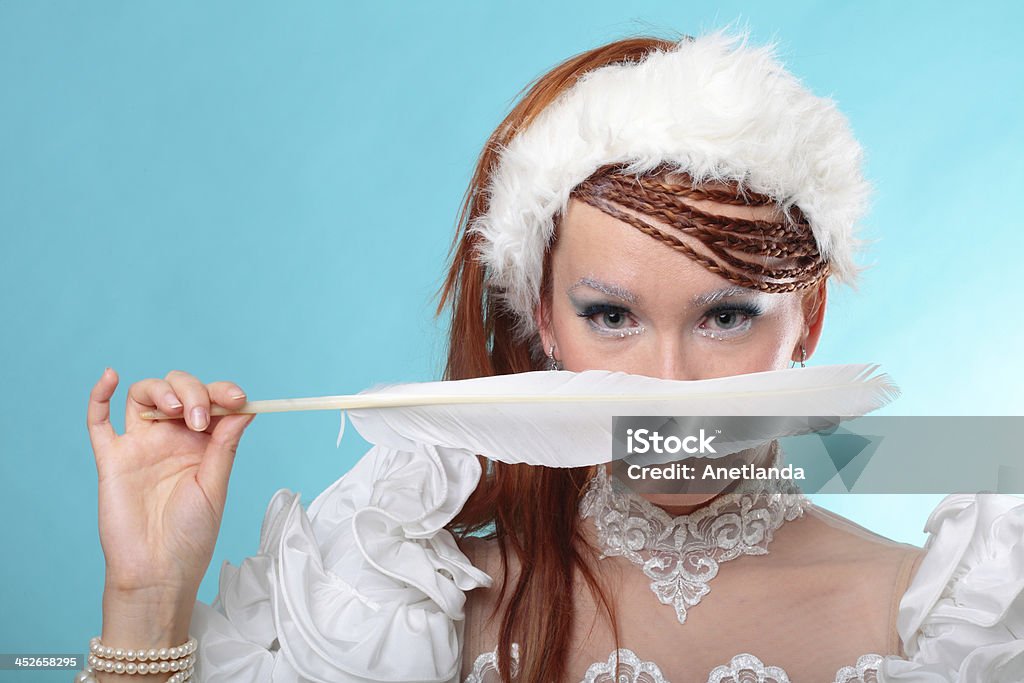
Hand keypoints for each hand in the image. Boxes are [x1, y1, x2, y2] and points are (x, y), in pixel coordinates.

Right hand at [87, 368, 255, 596]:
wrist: (158, 572)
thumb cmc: (191, 536)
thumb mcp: (215, 487)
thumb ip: (225, 446)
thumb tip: (246, 408)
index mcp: (203, 444)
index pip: (212, 401)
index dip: (223, 393)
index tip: (237, 399)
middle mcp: (172, 439)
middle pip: (179, 391)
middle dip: (194, 392)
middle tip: (201, 419)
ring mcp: (141, 446)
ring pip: (144, 395)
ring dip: (161, 390)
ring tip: (175, 410)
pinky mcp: (113, 459)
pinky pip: (99, 423)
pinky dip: (99, 396)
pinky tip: (110, 376)